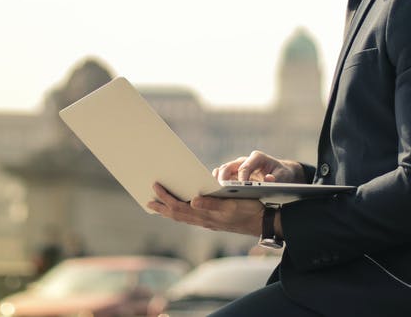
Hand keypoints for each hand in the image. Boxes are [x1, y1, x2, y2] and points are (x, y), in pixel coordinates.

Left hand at [147, 183, 264, 236]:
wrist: (263, 222)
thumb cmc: (249, 210)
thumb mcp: (231, 205)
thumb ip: (211, 204)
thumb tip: (192, 201)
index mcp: (206, 215)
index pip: (179, 207)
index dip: (166, 198)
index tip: (155, 187)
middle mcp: (204, 221)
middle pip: (177, 215)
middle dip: (162, 207)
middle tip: (147, 201)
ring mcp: (208, 222)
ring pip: (183, 218)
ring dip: (169, 212)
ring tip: (158, 207)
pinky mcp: (213, 221)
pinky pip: (191, 218)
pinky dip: (180, 214)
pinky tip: (179, 210)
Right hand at [214, 150, 305, 183]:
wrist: (280, 173)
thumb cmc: (282, 175)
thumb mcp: (283, 177)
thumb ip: (277, 179)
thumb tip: (268, 179)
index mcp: (258, 158)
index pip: (246, 166)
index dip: (241, 176)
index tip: (239, 187)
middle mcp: (245, 160)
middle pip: (230, 166)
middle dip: (224, 178)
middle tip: (221, 190)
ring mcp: (238, 166)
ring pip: (223, 170)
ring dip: (218, 180)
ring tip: (213, 191)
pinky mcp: (234, 173)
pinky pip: (222, 175)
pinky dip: (217, 182)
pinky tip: (213, 192)